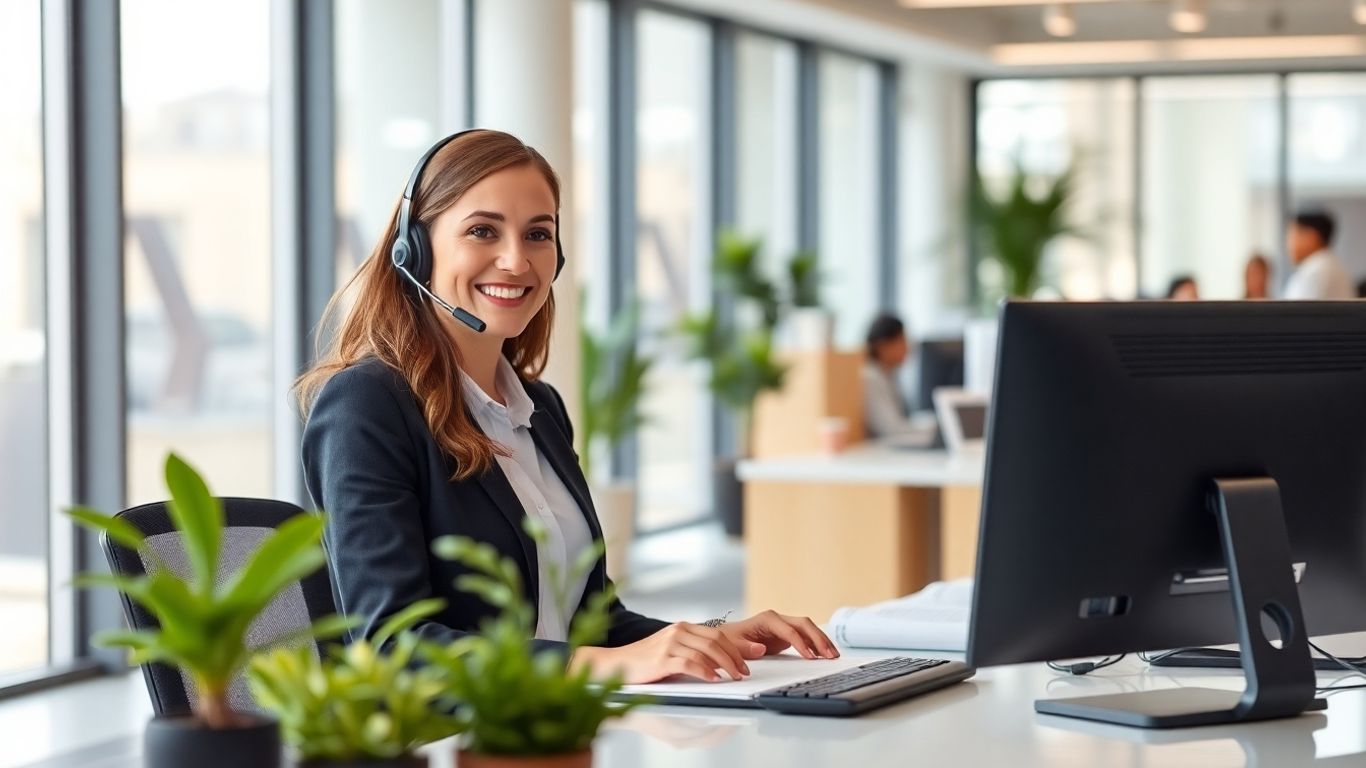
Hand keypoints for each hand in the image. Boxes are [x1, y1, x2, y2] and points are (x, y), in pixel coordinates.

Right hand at [569, 622, 751, 683]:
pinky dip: (705, 671)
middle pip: (716, 641)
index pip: (717, 634)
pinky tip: (713, 679)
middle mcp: (678, 631)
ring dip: (725, 665)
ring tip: (734, 677)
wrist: (614, 665)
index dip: (736, 647)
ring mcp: (669, 643)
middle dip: (735, 657)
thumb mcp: (672, 651)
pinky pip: (689, 663)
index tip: (750, 659)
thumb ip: (693, 652)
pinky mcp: (661, 658)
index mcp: (682, 628)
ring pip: (706, 651)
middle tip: (745, 672)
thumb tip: (719, 663)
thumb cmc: (644, 662)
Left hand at [718, 609, 839, 659]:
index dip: (801, 643)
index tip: (810, 656)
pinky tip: (825, 654)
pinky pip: (806, 636)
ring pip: (808, 629)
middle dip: (818, 639)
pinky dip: (817, 644)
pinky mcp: (787, 634)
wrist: (729, 637)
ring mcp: (784, 625)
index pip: (789, 630)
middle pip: (804, 624)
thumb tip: (761, 648)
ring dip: (822, 641)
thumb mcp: (734, 645)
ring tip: (834, 655)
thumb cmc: (731, 639)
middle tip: (830, 655)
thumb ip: (746, 648)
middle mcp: (778, 619)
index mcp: (767, 619)